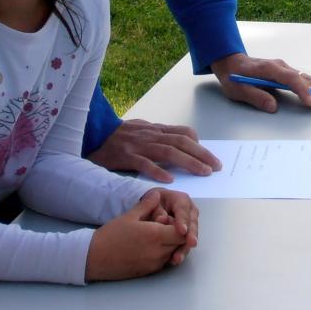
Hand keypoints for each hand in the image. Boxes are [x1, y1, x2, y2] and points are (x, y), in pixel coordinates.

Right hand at [85, 189, 198, 279]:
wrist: (94, 257)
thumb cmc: (111, 234)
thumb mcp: (130, 215)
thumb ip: (147, 204)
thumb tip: (157, 194)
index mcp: (155, 235)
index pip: (181, 233)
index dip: (180, 225)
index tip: (172, 219)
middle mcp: (158, 252)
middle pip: (179, 244)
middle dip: (177, 235)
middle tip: (167, 225)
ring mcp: (154, 264)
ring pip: (172, 253)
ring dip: (170, 245)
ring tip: (158, 235)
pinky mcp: (148, 272)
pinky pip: (163, 262)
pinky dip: (163, 254)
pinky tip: (151, 246)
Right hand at [86, 118, 221, 182]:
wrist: (95, 134)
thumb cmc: (120, 135)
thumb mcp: (143, 129)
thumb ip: (160, 136)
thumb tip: (180, 141)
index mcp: (156, 130)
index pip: (183, 132)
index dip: (198, 144)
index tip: (210, 156)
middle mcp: (151, 135)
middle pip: (181, 142)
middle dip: (201, 154)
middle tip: (216, 167)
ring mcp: (140, 145)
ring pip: (168, 152)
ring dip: (188, 162)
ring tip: (202, 172)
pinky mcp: (127, 156)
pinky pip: (144, 163)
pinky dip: (158, 171)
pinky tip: (169, 180)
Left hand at [211, 52, 310, 112]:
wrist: (231, 63)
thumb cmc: (234, 77)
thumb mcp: (238, 89)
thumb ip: (255, 96)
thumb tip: (273, 107)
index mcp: (269, 69)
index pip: (290, 78)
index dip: (302, 90)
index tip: (310, 103)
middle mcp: (280, 66)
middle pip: (302, 78)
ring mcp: (283, 69)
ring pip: (305, 78)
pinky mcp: (284, 73)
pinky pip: (302, 79)